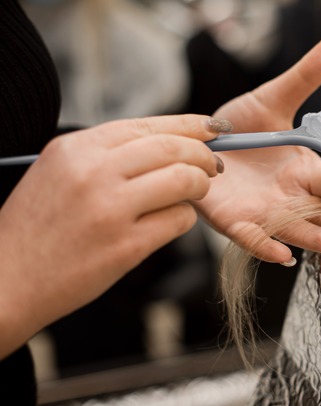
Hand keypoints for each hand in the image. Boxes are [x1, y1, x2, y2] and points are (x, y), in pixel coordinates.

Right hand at [0, 115, 223, 356]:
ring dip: (200, 185)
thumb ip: (106, 154)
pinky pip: (179, 220)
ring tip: (196, 192)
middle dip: (204, 155)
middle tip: (215, 165)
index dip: (189, 125)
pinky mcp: (126, 246)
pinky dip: (184, 218)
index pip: (148, 125)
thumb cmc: (38, 227)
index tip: (213, 128)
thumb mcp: (59, 172)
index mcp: (75, 149)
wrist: (7, 280)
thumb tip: (170, 142)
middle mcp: (93, 172)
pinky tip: (172, 221)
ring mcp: (110, 209)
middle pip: (173, 149)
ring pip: (184, 180)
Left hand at [194, 27, 320, 262]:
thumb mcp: (272, 99)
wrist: (196, 141)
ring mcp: (263, 210)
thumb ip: (304, 77)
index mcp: (303, 169)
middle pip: (320, 211)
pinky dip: (266, 246)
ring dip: (312, 237)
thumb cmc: (239, 126)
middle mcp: (288, 194)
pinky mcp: (234, 221)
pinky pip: (252, 238)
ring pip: (293, 228)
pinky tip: (281, 256)